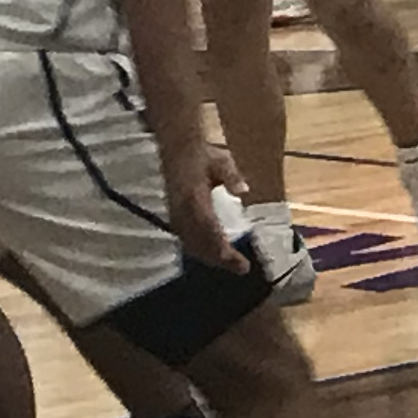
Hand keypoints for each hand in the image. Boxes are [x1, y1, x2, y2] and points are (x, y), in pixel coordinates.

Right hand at [166, 142, 250, 266]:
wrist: (176, 148)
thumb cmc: (202, 154)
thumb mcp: (221, 161)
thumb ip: (232, 176)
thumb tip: (244, 191)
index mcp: (195, 199)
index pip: (210, 232)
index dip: (224, 251)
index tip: (240, 263)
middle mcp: (183, 211)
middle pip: (200, 244)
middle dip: (219, 259)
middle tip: (240, 269)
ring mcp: (176, 214)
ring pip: (190, 244)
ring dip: (208, 256)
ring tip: (229, 264)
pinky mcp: (173, 214)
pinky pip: (184, 238)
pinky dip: (197, 249)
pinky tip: (209, 254)